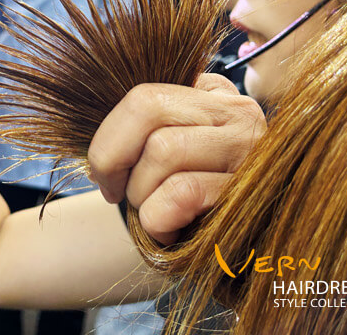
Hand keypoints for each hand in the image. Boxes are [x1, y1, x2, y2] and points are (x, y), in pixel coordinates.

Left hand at [88, 73, 263, 244]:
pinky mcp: (251, 190)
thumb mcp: (162, 154)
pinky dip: (158, 220)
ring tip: (154, 213)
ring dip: (140, 194)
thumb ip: (136, 135)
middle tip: (117, 193)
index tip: (104, 173)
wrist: (233, 251)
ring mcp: (251, 148)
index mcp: (210, 94)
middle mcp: (238, 111)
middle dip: (114, 158)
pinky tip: (170, 231)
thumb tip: (96, 157)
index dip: (108, 138)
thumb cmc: (184, 199)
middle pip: (148, 107)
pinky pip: (181, 193)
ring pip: (164, 149)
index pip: (142, 95)